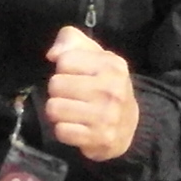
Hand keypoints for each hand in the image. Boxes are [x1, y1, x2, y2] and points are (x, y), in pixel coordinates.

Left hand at [41, 26, 140, 162]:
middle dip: (58, 91)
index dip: (63, 69)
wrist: (127, 125)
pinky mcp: (101, 139)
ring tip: (72, 111)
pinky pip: (61, 131)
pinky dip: (64, 130)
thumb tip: (53, 54)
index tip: (75, 76)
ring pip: (54, 108)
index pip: (64, 61)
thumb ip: (70, 41)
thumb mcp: (93, 55)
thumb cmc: (104, 85)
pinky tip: (77, 128)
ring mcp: (107, 116)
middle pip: (55, 85)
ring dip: (58, 112)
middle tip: (73, 96)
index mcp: (112, 64)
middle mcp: (112, 89)